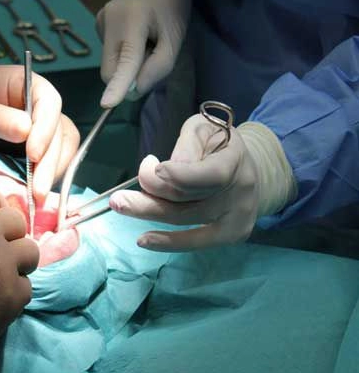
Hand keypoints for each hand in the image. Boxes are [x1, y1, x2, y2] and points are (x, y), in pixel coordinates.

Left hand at [0, 66, 79, 201]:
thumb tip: (26, 132)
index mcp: (31, 86)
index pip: (49, 105)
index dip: (45, 131)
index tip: (32, 154)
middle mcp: (43, 106)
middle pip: (60, 134)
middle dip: (50, 164)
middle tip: (38, 191)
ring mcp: (44, 128)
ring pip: (62, 150)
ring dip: (52, 174)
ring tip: (37, 198)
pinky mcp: (39, 147)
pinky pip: (52, 162)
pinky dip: (46, 178)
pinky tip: (33, 194)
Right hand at [96, 0, 194, 107]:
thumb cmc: (171, 9)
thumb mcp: (175, 40)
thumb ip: (158, 68)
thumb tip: (134, 91)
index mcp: (133, 20)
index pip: (125, 60)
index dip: (118, 85)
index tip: (108, 104)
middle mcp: (110, 19)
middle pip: (110, 69)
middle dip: (127, 77)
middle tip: (150, 58)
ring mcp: (100, 21)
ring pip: (109, 63)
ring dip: (125, 64)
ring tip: (143, 42)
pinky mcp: (97, 23)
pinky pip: (108, 53)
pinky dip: (121, 54)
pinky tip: (133, 37)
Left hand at [109, 114, 259, 250]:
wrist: (253, 170)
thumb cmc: (219, 145)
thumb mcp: (204, 129)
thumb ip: (187, 145)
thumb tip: (166, 172)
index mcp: (234, 160)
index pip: (209, 174)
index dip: (180, 175)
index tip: (153, 168)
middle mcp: (239, 192)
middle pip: (187, 198)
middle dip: (150, 192)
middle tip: (119, 197)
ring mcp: (237, 217)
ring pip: (184, 218)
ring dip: (147, 213)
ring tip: (120, 206)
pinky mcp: (231, 234)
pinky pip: (195, 241)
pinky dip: (168, 243)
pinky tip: (144, 240)